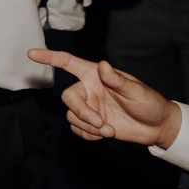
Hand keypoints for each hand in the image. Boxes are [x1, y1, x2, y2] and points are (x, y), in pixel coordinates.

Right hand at [27, 48, 182, 147]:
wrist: (156, 127)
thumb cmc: (149, 103)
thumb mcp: (136, 90)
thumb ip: (117, 79)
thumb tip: (103, 65)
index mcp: (95, 76)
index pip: (68, 63)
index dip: (49, 57)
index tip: (32, 54)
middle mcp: (88, 90)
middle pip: (68, 98)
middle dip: (82, 113)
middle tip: (101, 123)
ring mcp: (89, 107)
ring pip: (72, 116)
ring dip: (89, 126)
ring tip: (110, 130)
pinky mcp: (91, 123)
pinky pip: (77, 129)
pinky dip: (89, 135)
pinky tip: (104, 134)